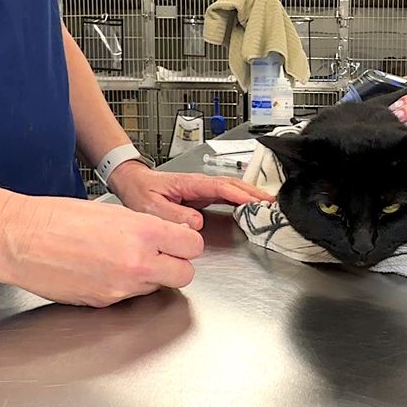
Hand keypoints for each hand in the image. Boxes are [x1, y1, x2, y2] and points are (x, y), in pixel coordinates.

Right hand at [0, 195, 203, 307]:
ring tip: (123, 259)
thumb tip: (165, 238)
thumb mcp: (112, 212)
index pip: (193, 245)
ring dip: (149, 276)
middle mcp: (137, 263)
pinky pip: (129, 296)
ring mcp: (121, 287)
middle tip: (161, 255)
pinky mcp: (104, 302)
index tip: (179, 241)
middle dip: (176, 265)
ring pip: (157, 287)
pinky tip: (104, 270)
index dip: (186, 243)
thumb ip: (145, 228)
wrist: (19, 239)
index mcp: (142, 233)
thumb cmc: (56, 219)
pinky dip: (124, 285)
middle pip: (185, 274)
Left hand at [108, 161, 272, 229]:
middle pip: (232, 185)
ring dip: (251, 195)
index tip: (253, 202)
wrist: (134, 183)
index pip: (219, 187)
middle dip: (253, 193)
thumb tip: (197, 223)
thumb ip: (174, 215)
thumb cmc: (141, 192)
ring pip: (233, 189)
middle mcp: (200, 183)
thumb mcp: (152, 207)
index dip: (237, 194)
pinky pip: (227, 195)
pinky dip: (242, 199)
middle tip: (272, 203)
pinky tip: (252, 205)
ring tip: (269, 204)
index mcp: (189, 183)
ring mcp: (203, 189)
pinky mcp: (204, 195)